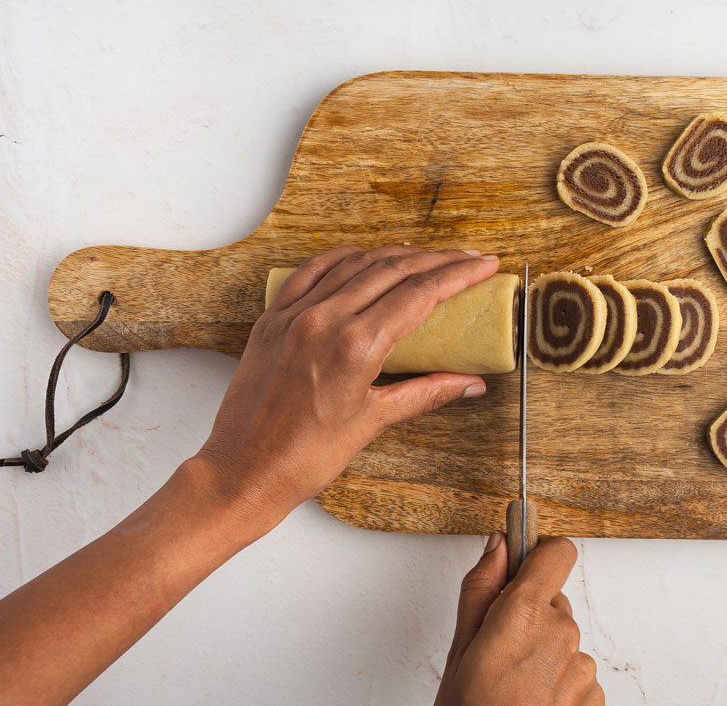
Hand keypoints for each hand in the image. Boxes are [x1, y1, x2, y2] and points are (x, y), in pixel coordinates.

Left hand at [195, 245, 500, 530]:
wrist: (242, 471)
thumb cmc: (304, 457)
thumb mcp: (374, 421)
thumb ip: (426, 392)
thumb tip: (470, 384)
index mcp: (354, 346)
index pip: (419, 294)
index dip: (457, 275)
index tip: (484, 266)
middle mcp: (323, 320)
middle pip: (392, 270)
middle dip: (436, 260)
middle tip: (466, 259)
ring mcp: (294, 315)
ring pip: (355, 263)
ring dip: (395, 255)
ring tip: (425, 256)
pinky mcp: (272, 318)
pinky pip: (313, 271)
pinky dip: (344, 258)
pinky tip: (363, 257)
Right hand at [436, 534, 603, 705]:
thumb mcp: (459, 650)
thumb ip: (481, 589)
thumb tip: (497, 544)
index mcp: (526, 613)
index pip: (556, 552)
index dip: (537, 556)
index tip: (520, 568)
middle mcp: (562, 634)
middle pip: (554, 603)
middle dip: (529, 618)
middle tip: (498, 653)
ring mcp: (582, 669)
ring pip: (564, 642)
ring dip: (543, 656)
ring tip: (512, 687)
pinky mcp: (595, 698)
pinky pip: (576, 675)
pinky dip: (557, 685)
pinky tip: (530, 703)